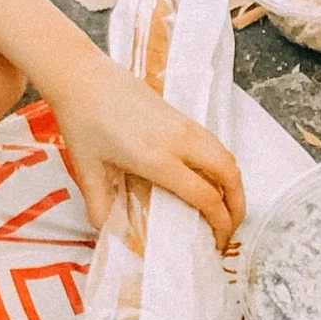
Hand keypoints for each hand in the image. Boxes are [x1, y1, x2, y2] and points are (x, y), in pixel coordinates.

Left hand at [45, 50, 246, 242]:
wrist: (82, 77)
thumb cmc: (82, 121)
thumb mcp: (86, 169)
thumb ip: (99, 205)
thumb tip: (107, 231)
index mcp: (158, 158)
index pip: (205, 196)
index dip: (219, 223)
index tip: (217, 242)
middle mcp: (179, 141)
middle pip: (229, 174)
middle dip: (238, 206)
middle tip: (231, 229)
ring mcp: (184, 125)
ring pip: (226, 156)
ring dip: (234, 184)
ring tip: (227, 207)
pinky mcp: (181, 115)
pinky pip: (214, 144)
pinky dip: (223, 166)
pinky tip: (210, 179)